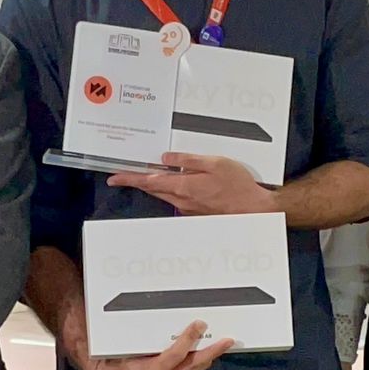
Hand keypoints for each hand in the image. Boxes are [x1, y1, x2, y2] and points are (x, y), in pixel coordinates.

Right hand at [82, 319, 233, 369]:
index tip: (198, 324)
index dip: (188, 340)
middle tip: (227, 340)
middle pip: (193, 364)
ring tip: (223, 344)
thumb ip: (140, 336)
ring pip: (195, 369)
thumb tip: (156, 317)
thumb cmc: (114, 361)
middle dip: (212, 351)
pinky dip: (201, 360)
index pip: (175, 355)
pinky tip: (208, 352)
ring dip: (210, 356)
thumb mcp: (122, 347)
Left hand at [107, 153, 276, 216]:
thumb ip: (188, 160)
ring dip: (151, 186)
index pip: (149, 181)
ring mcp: (188, 208)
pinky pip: (175, 199)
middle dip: (136, 181)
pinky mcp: (196, 212)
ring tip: (141, 177)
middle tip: (121, 175)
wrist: (254, 210)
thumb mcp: (215, 163)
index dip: (130, 178)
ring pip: (163, 195)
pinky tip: (169, 185)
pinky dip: (167, 191)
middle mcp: (182, 200)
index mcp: (184, 186)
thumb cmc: (238, 186)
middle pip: (152, 189)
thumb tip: (167, 157)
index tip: (114, 177)